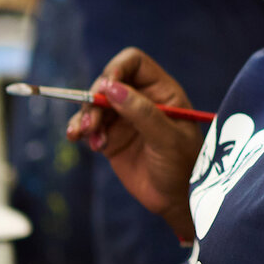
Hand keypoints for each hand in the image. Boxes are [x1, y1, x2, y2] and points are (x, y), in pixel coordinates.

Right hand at [67, 47, 200, 239]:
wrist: (176, 200)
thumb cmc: (183, 167)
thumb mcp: (167, 139)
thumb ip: (142, 113)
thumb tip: (111, 88)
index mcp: (161, 91)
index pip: (134, 63)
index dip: (116, 69)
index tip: (104, 87)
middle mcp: (141, 99)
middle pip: (108, 82)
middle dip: (94, 99)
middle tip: (91, 123)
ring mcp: (124, 118)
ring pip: (94, 103)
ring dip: (85, 116)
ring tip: (84, 135)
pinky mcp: (110, 136)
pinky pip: (89, 125)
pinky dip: (80, 129)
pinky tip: (79, 139)